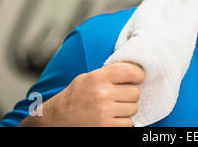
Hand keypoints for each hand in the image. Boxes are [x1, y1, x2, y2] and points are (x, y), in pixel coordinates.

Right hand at [22, 62, 144, 126]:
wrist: (59, 118)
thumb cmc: (76, 95)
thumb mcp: (89, 77)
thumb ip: (110, 72)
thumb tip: (135, 69)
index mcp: (98, 77)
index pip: (131, 71)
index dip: (138, 75)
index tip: (137, 78)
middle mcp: (102, 93)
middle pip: (135, 92)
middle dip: (131, 94)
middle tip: (121, 95)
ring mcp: (104, 112)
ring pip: (133, 108)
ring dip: (127, 108)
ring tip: (114, 107)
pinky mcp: (106, 127)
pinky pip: (129, 123)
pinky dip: (123, 121)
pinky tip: (112, 117)